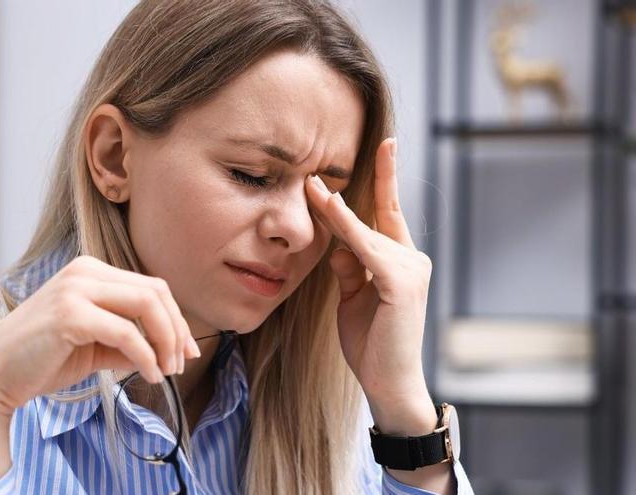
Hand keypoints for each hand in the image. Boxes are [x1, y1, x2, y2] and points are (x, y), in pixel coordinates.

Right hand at [0, 255, 199, 485]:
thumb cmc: (40, 361)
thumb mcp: (94, 346)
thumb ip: (128, 342)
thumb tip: (168, 351)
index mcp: (90, 272)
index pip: (151, 287)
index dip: (176, 319)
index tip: (187, 351)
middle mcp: (84, 271)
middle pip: (155, 291)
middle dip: (177, 330)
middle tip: (181, 364)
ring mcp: (75, 289)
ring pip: (146, 305)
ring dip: (166, 342)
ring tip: (167, 372)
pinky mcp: (69, 314)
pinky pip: (126, 332)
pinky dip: (146, 356)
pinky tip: (149, 376)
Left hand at [305, 137, 435, 433]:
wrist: (387, 382)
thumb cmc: (370, 342)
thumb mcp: (352, 297)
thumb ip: (349, 268)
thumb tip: (339, 246)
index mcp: (400, 260)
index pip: (389, 212)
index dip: (385, 178)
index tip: (386, 144)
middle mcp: (411, 259)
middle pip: (370, 220)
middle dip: (339, 202)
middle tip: (311, 176)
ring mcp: (411, 269)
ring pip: (365, 231)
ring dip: (335, 212)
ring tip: (310, 188)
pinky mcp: (401, 282)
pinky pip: (367, 248)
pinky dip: (348, 229)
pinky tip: (332, 210)